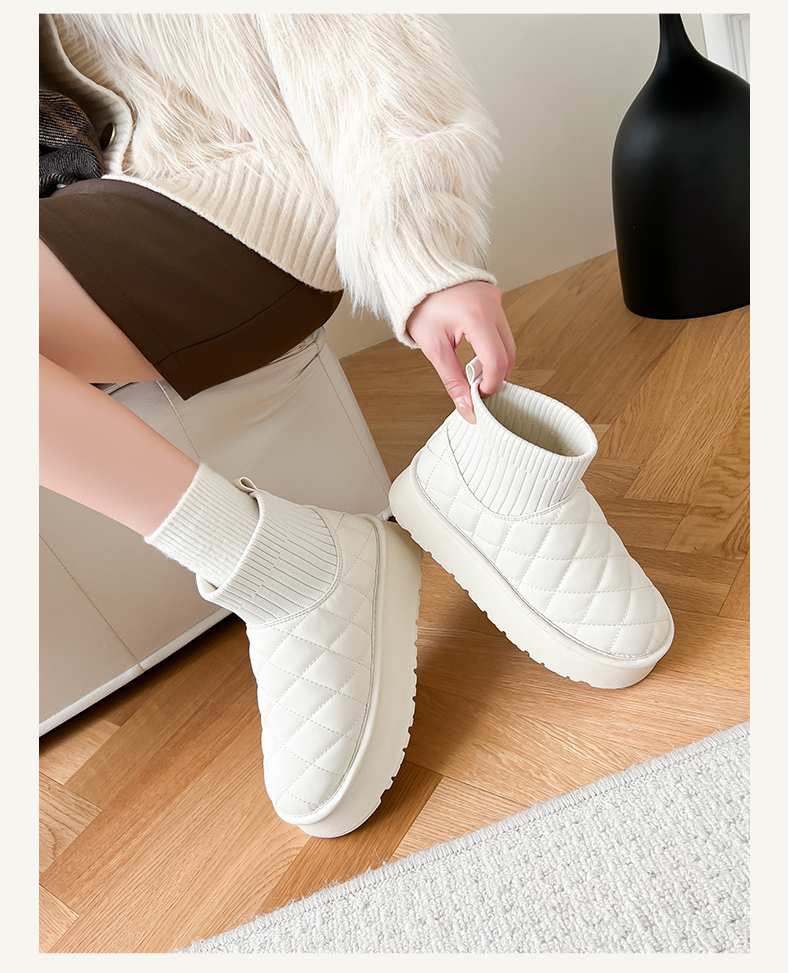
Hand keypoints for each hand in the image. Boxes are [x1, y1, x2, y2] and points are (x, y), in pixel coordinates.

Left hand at [405, 280, 515, 422]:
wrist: (417, 277)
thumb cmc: (421, 307)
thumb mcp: (433, 348)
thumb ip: (452, 379)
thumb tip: (467, 406)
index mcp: (476, 316)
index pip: (496, 361)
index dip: (491, 385)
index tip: (478, 395)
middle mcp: (492, 305)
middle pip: (508, 354)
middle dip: (497, 376)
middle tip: (478, 388)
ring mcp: (496, 299)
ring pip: (509, 342)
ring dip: (497, 362)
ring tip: (475, 372)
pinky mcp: (495, 298)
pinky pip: (502, 329)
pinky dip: (494, 346)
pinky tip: (477, 354)